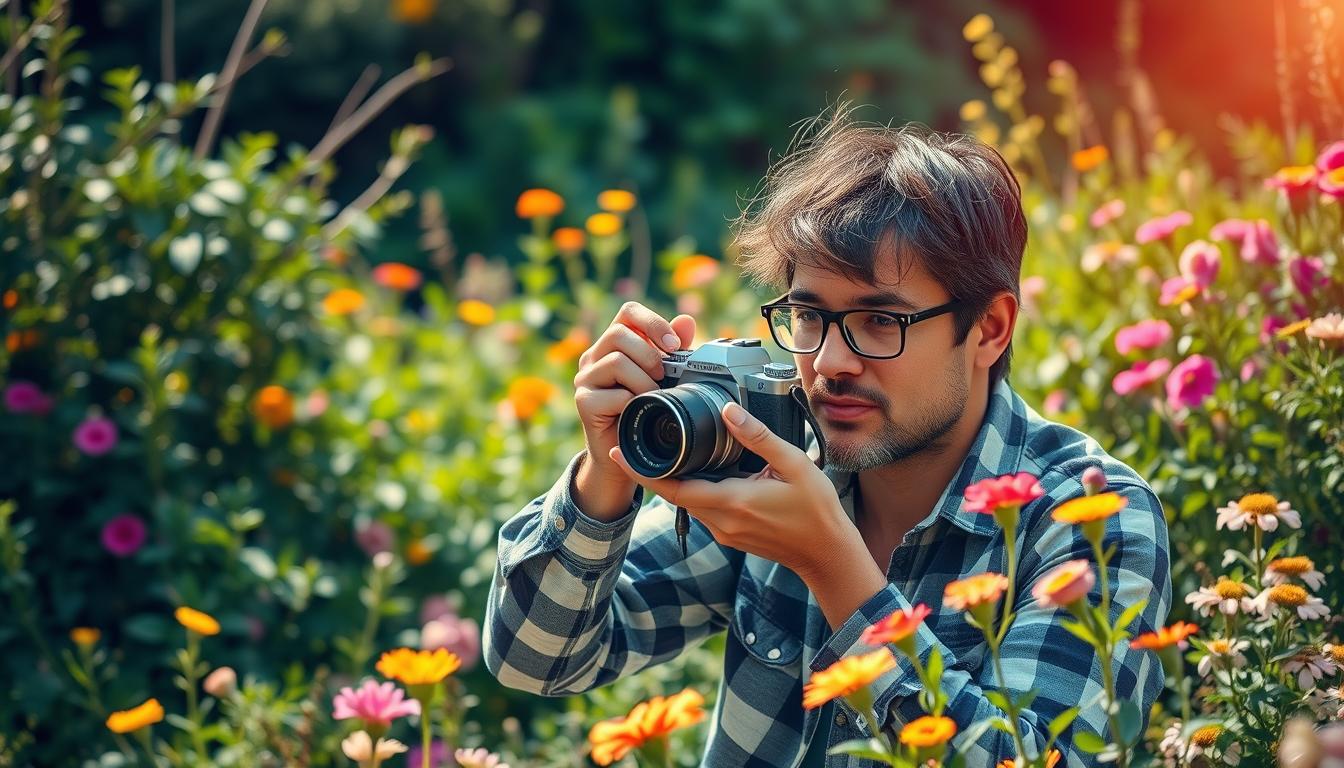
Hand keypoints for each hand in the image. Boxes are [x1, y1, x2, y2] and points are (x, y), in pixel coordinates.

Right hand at [571, 302, 695, 519]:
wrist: (628, 452)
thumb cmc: (646, 410)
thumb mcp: (664, 378)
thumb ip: (672, 350)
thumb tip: (686, 320)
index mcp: (614, 344)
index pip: (628, 312)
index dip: (652, 322)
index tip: (673, 345)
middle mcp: (594, 356)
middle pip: (619, 333)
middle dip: (649, 354)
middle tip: (662, 376)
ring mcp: (585, 378)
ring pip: (616, 361)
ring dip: (644, 381)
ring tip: (653, 397)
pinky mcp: (583, 401)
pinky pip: (614, 393)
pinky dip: (634, 401)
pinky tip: (639, 411)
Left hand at [607, 399, 854, 579]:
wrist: (827, 555)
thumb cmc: (816, 511)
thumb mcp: (794, 464)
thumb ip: (759, 436)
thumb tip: (729, 410)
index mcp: (733, 501)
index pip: (674, 488)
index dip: (643, 472)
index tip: (619, 452)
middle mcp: (722, 521)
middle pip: (673, 495)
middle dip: (651, 473)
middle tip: (630, 446)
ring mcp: (725, 532)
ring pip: (688, 503)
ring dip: (672, 482)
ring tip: (659, 455)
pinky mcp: (732, 536)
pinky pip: (703, 510)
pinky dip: (692, 492)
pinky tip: (696, 474)